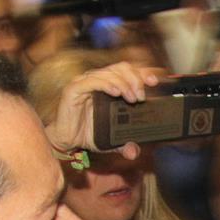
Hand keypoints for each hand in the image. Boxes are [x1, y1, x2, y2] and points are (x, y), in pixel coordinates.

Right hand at [46, 61, 165, 156]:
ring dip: (124, 84)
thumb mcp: (111, 140)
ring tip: (133, 99)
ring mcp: (84, 82)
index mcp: (108, 85)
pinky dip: (107, 84)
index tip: (154, 81)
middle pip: (121, 68)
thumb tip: (134, 152)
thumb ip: (124, 144)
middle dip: (135, 79)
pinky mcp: (74, 89)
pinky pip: (92, 81)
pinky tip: (116, 92)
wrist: (65, 141)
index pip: (127, 71)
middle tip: (141, 96)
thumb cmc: (87, 134)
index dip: (141, 73)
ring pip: (109, 73)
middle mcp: (97, 80)